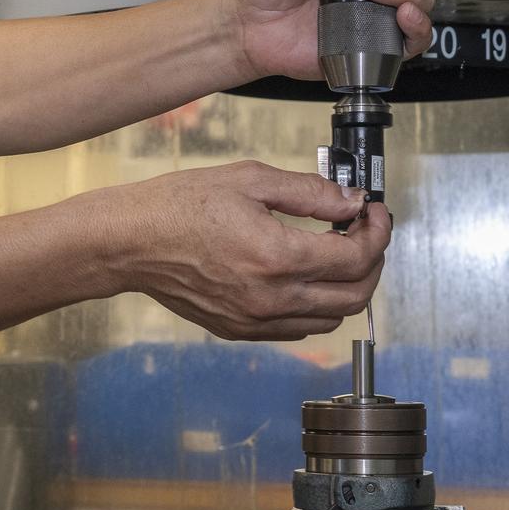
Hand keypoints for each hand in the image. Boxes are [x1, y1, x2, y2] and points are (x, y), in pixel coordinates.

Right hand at [95, 161, 390, 341]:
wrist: (130, 242)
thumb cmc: (179, 206)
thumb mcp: (250, 179)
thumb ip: (310, 192)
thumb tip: (352, 202)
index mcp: (278, 256)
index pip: (358, 257)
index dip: (378, 232)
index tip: (374, 213)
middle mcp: (272, 297)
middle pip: (356, 295)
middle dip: (373, 261)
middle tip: (365, 232)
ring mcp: (257, 320)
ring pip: (332, 318)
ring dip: (348, 287)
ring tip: (337, 253)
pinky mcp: (241, 330)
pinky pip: (298, 328)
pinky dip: (317, 306)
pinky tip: (306, 276)